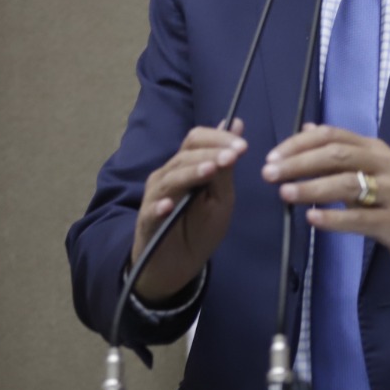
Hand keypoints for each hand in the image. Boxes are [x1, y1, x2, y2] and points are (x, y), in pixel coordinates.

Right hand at [130, 121, 246, 302]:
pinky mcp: (147, 221)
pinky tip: (169, 206)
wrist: (177, 265)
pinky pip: (151, 210)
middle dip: (211, 153)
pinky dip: (159, 207)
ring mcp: (155, 197)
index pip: (196, 140)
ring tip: (211, 170)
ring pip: (171, 178)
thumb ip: (226, 165)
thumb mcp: (221, 197)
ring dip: (192, 173)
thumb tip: (235, 124)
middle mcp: (168, 175)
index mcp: (186, 166)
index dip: (218, 139)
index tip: (243, 147)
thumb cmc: (199, 229)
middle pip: (185, 154)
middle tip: (233, 156)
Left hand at [262, 124, 389, 279]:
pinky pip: (361, 218)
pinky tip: (312, 219)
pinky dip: (334, 218)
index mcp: (377, 150)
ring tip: (284, 193)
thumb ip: (344, 152)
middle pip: (337, 155)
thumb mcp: (376, 171)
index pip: (334, 136)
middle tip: (269, 173)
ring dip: (311, 187)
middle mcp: (386, 165)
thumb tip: (308, 129)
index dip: (299, 144)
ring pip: (347, 184)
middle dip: (298, 162)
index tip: (272, 156)